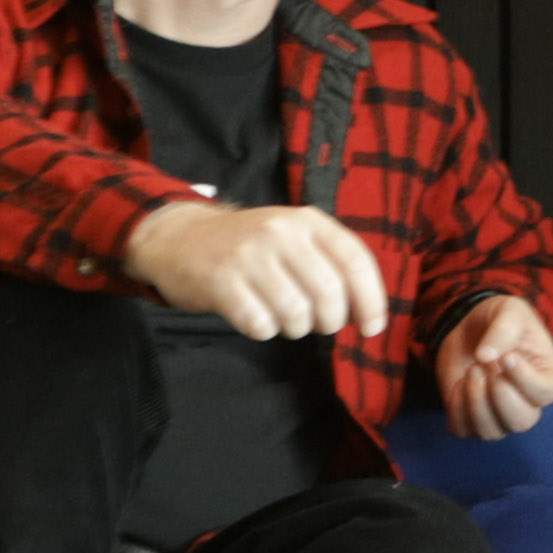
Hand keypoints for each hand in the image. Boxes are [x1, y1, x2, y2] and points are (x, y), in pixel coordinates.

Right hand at [121, 197, 390, 343]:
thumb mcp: (294, 237)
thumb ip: (330, 264)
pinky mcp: (220, 281)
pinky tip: (258, 319)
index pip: (355, 260)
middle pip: (328, 292)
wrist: (179, 237)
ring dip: (296, 329)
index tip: (372, 328)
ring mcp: (248, 256)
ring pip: (296, 313)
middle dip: (331, 321)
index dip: (371, 299)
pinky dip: (265, 331)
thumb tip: (368, 313)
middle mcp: (280, 232)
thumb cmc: (250, 246)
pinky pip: (260, 324)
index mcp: (308, 221)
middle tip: (319, 324)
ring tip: (286, 319)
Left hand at [432, 293, 552, 437]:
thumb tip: (486, 356)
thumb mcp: (509, 310)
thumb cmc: (499, 319)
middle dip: (499, 396)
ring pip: (492, 432)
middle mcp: (526, 402)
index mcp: (546, 376)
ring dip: (476, 402)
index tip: (506, 357)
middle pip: (521, 422)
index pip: (545, 393)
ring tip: (473, 370)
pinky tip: (460, 383)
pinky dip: (457, 409)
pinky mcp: (470, 417)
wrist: (470, 326)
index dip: (524, 379)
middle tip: (485, 366)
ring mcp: (498, 414)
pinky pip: (463, 429)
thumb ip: (504, 328)